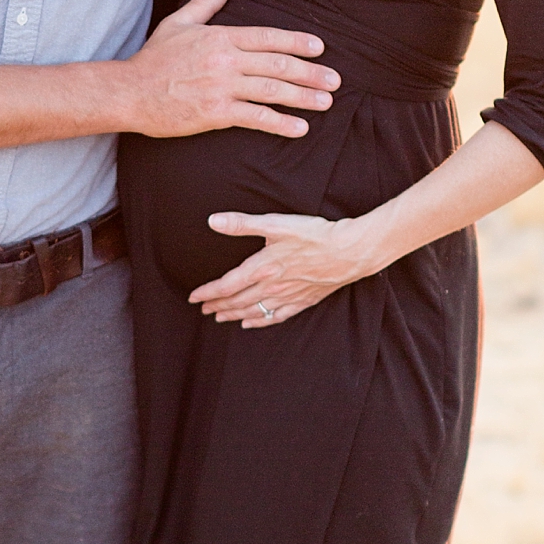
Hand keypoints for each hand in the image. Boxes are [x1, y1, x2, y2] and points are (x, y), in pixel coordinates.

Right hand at [124, 0, 339, 140]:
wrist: (129, 92)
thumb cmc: (153, 59)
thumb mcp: (178, 23)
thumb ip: (206, 3)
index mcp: (220, 37)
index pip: (267, 37)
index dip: (297, 42)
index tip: (320, 48)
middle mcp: (225, 60)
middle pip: (277, 65)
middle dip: (310, 73)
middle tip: (334, 80)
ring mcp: (221, 87)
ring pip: (272, 91)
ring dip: (303, 98)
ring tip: (326, 103)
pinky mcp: (215, 113)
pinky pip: (255, 118)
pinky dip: (280, 123)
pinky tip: (299, 128)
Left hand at [188, 210, 376, 325]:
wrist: (349, 251)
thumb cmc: (314, 235)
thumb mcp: (275, 223)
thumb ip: (242, 224)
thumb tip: (213, 221)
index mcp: (261, 268)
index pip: (226, 286)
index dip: (207, 293)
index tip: (194, 297)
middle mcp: (271, 287)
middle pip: (236, 301)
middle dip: (217, 306)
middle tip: (203, 309)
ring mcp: (287, 296)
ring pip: (253, 311)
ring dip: (233, 315)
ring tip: (220, 317)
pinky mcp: (303, 301)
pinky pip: (275, 317)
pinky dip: (259, 321)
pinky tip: (250, 323)